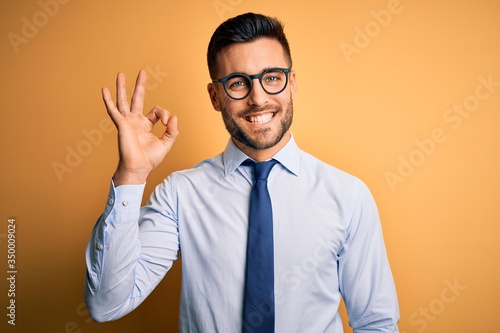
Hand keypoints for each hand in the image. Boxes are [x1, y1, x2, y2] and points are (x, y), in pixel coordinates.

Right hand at [102, 70, 178, 184]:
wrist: (138, 168)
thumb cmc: (150, 159)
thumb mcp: (166, 143)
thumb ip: (172, 130)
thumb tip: (173, 117)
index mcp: (146, 125)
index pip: (156, 111)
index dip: (164, 114)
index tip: (167, 122)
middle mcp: (136, 121)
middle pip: (137, 99)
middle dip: (140, 86)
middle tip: (142, 72)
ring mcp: (127, 122)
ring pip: (123, 101)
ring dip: (122, 87)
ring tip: (120, 74)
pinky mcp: (122, 124)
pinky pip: (113, 110)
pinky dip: (108, 100)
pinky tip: (104, 89)